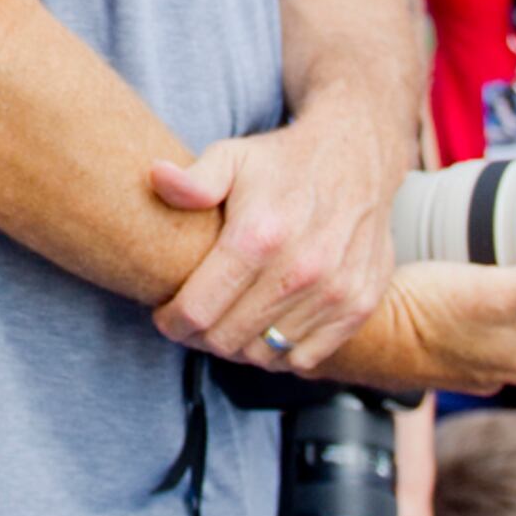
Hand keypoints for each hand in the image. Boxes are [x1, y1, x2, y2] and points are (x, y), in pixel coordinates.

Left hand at [148, 115, 400, 371]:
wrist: (358, 156)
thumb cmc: (284, 162)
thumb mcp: (232, 157)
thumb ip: (194, 180)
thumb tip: (157, 177)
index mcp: (259, 237)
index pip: (197, 312)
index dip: (171, 322)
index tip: (166, 314)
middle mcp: (300, 270)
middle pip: (226, 340)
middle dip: (198, 336)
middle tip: (192, 320)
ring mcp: (334, 292)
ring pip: (263, 355)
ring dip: (238, 347)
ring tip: (227, 322)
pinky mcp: (357, 306)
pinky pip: (303, 358)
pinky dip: (280, 354)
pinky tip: (266, 328)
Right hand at [372, 243, 515, 394]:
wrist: (361, 337)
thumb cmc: (423, 311)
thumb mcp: (494, 287)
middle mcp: (504, 372)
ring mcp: (472, 370)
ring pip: (505, 326)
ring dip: (503, 300)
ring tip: (487, 266)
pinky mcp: (443, 361)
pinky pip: (472, 332)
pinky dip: (471, 312)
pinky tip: (455, 290)